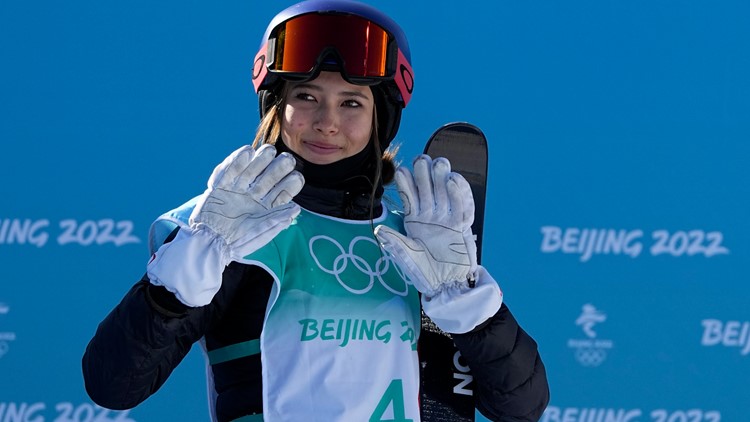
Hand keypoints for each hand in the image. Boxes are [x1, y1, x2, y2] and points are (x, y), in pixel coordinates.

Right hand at [190, 144, 303, 260]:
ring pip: (251, 171)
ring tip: (269, 151)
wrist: (209, 243)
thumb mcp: (259, 234)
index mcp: (267, 208)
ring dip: (260, 160)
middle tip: (287, 160)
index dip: (291, 184)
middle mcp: (254, 196)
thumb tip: (296, 208)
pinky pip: (229, 171)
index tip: (297, 176)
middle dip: (279, 167)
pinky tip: (247, 151)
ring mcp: (237, 190)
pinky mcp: (221, 187)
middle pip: (269, 177)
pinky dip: (237, 162)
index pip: (283, 192)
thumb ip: (276, 221)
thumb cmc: (237, 243)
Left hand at [374, 155, 476, 297]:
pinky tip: (455, 180)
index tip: (402, 170)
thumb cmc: (425, 273)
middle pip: (428, 189)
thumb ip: (397, 244)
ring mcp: (447, 219)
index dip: (406, 183)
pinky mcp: (462, 226)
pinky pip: (463, 206)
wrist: (447, 285)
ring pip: (445, 193)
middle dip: (425, 174)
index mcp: (415, 220)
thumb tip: (380, 230)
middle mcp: (431, 215)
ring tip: (439, 164)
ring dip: (442, 178)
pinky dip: (460, 193)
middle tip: (422, 160)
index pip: (410, 197)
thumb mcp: (407, 258)